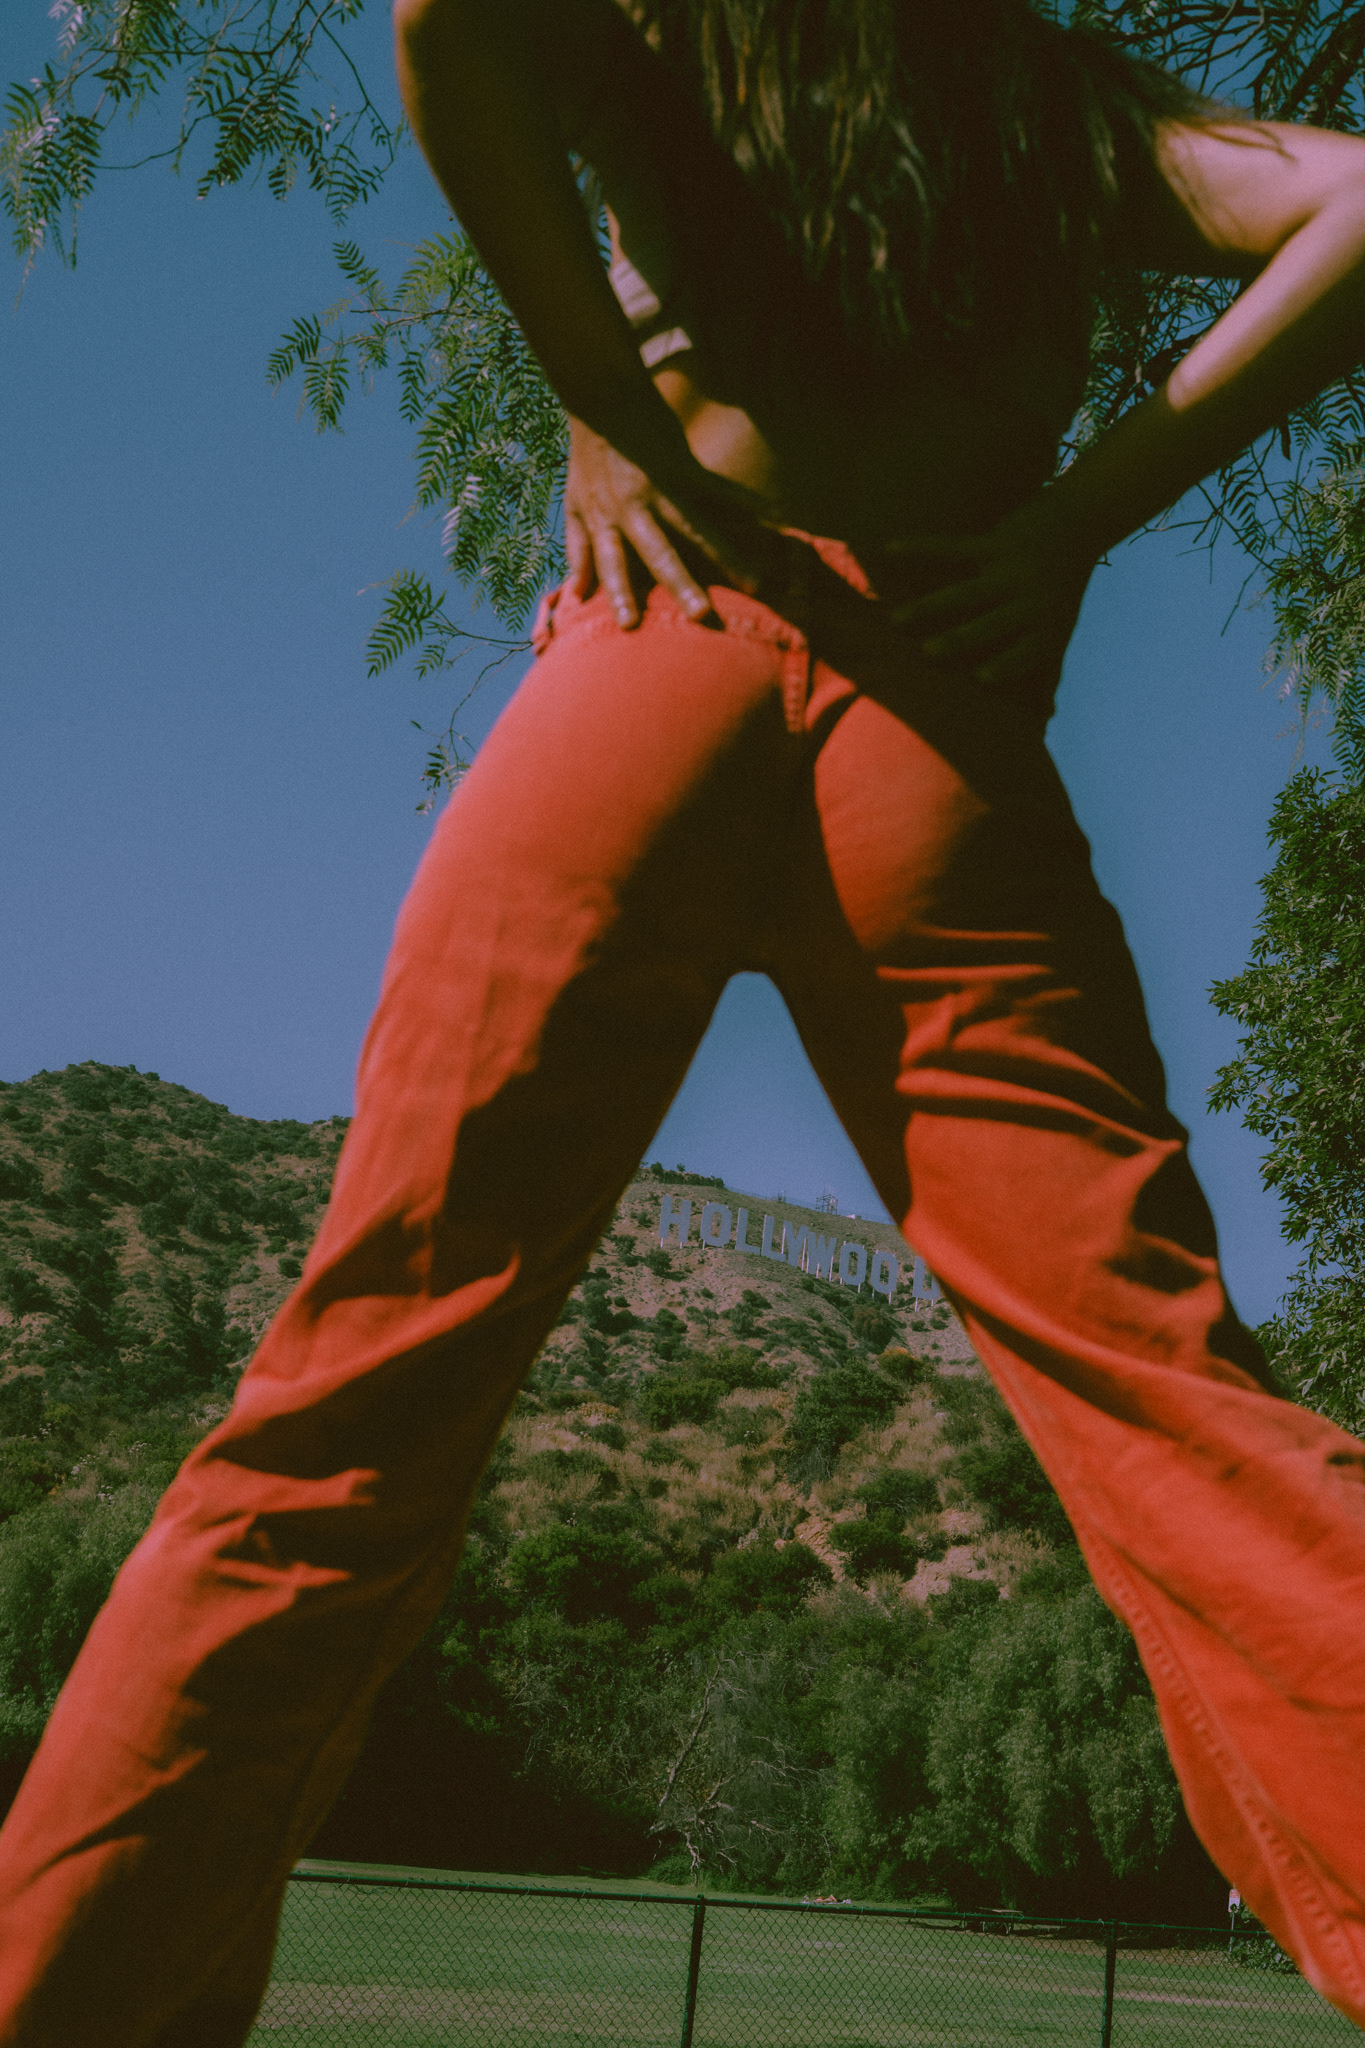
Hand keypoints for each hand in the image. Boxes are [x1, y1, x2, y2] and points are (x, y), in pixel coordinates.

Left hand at [564, 415, 771, 627]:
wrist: (606, 398)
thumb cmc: (589, 459)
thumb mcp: (576, 505)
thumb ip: (578, 552)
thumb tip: (576, 596)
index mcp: (607, 520)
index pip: (611, 563)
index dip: (619, 593)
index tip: (630, 625)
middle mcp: (637, 508)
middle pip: (661, 552)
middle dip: (683, 583)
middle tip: (703, 613)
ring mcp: (666, 488)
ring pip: (701, 528)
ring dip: (729, 557)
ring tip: (756, 585)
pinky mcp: (689, 468)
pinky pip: (724, 491)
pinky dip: (751, 505)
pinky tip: (779, 520)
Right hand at [882, 490, 1099, 689]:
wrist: (1078, 524)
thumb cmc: (1062, 590)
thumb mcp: (1061, 630)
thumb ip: (1049, 671)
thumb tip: (1045, 716)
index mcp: (1046, 627)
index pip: (1026, 651)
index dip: (1007, 664)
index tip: (981, 677)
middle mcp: (1030, 600)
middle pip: (990, 624)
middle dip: (958, 638)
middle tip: (926, 653)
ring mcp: (1011, 570)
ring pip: (966, 591)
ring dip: (930, 605)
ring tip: (896, 620)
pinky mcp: (995, 542)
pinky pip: (952, 546)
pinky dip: (920, 547)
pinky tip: (891, 549)